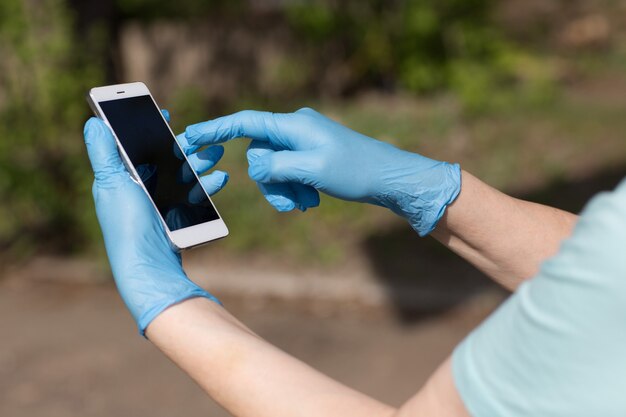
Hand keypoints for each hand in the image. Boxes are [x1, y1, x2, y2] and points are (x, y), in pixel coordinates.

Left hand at [83, 111, 224, 334]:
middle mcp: (141, 188)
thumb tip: (93, 121)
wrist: (149, 264)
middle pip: (164, 158)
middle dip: (184, 145)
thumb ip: (104, 152)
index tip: (164, 113)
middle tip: (201, 136)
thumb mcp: (112, 183)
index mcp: (122, 178)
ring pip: (184, 174)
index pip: (135, 146)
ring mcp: (161, 202)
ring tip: (217, 153)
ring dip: (201, 162)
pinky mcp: (178, 215)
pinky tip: (219, 178)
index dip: (148, 128)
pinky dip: (208, 185)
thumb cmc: (126, 224)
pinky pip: (195, 194)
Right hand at [180, 108, 460, 235]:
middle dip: (272, 184)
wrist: (389, 178)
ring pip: (273, 171)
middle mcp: (294, 130)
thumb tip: (253, 166)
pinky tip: (312, 201)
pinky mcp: (310, 158)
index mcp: (293, 125)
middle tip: (297, 202)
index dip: (217, 129)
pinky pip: (288, 175)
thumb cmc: (355, 171)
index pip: (246, 123)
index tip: (191, 137)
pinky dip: (295, 190)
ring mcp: (302, 145)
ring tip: (307, 203)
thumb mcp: (311, 170)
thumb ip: (275, 166)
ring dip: (285, 192)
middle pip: (259, 157)